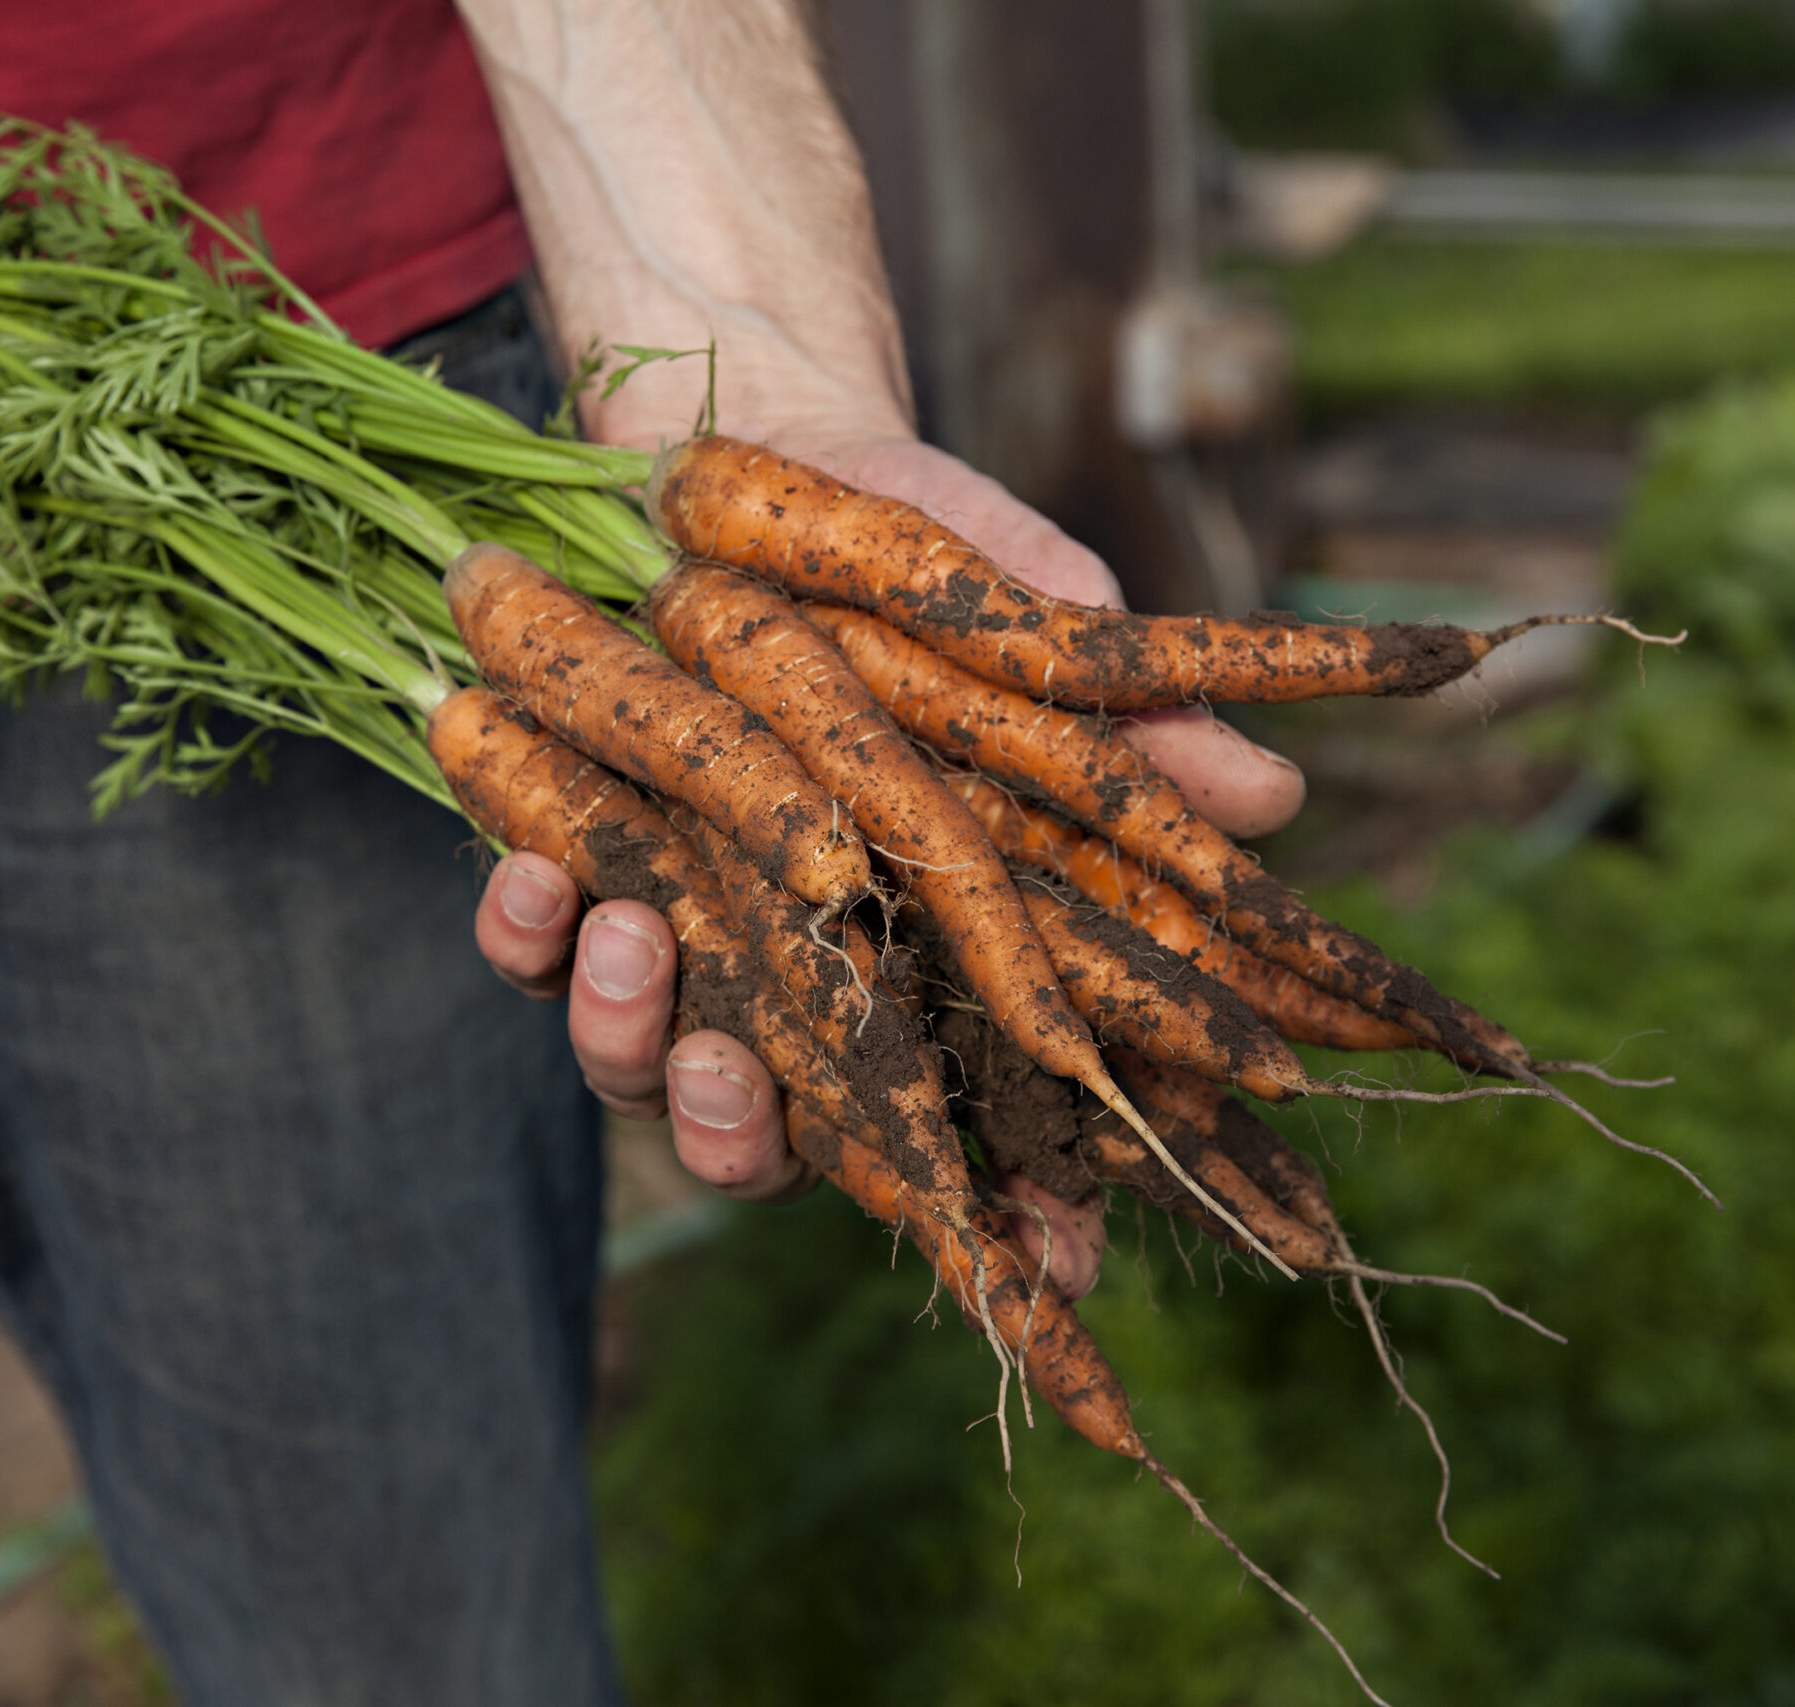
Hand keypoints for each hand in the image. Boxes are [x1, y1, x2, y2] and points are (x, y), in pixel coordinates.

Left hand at [473, 432, 1308, 1297]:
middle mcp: (794, 979)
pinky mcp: (567, 865)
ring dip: (627, 1029)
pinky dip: (522, 927)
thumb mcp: (1023, 624)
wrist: (755, 453)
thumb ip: (1132, 725)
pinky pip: (528, 947)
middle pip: (771, 1139)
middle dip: (746, 1140)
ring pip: (637, 1064)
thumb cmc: (916, 560)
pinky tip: (530, 871)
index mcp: (922, 959)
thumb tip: (1271, 796)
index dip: (1021, 1229)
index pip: (980, 1135)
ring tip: (635, 940)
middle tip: (739, 1086)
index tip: (1053, 1268)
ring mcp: (679, 936)